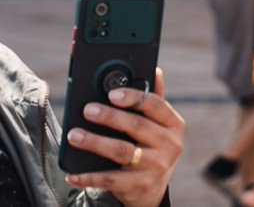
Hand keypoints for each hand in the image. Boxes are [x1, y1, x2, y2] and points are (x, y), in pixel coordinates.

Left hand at [65, 69, 185, 206]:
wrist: (153, 190)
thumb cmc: (153, 148)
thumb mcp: (160, 126)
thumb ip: (154, 100)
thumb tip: (157, 70)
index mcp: (174, 124)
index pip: (156, 105)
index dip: (133, 97)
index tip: (111, 93)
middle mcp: (169, 144)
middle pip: (137, 126)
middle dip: (110, 117)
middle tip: (87, 110)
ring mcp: (155, 166)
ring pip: (122, 151)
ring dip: (96, 142)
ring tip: (74, 136)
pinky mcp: (139, 185)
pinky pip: (110, 179)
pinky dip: (89, 177)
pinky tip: (73, 173)